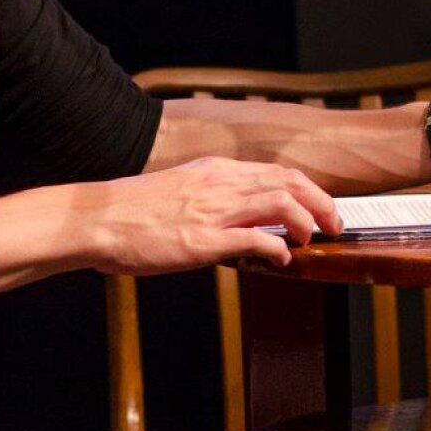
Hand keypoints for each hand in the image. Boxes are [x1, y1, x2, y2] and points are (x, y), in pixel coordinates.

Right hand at [88, 157, 339, 275]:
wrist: (97, 219)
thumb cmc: (132, 211)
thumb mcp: (180, 189)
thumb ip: (212, 197)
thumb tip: (239, 216)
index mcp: (214, 171)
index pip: (276, 171)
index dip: (308, 188)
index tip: (320, 205)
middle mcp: (219, 184)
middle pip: (289, 182)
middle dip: (321, 202)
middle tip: (333, 224)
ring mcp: (212, 211)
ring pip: (281, 203)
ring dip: (306, 222)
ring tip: (312, 239)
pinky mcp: (203, 241)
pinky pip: (254, 240)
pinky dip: (278, 249)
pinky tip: (283, 259)